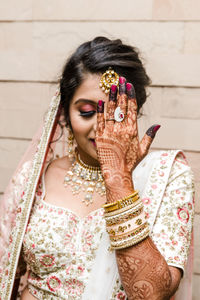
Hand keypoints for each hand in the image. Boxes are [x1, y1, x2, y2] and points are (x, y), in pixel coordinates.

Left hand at [96, 77, 159, 201]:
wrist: (116, 173)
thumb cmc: (130, 162)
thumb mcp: (143, 150)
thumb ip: (150, 136)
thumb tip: (158, 125)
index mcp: (132, 130)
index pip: (132, 109)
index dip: (130, 96)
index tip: (129, 86)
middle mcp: (121, 129)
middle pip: (122, 106)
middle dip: (121, 91)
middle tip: (120, 79)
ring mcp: (109, 132)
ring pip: (111, 111)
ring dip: (111, 97)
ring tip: (112, 86)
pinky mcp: (100, 136)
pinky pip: (100, 121)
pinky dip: (100, 111)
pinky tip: (101, 101)